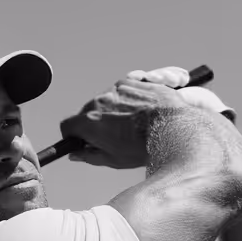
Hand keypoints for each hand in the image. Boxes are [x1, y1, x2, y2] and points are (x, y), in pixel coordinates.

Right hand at [61, 67, 234, 169]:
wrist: (173, 129)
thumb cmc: (142, 148)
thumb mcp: (112, 159)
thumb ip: (89, 155)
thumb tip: (75, 154)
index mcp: (89, 121)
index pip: (67, 126)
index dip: (73, 135)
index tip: (80, 140)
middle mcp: (99, 101)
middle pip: (87, 111)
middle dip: (94, 122)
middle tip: (110, 135)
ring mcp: (116, 89)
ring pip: (105, 99)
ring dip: (112, 109)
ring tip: (130, 124)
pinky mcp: (133, 81)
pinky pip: (122, 89)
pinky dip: (127, 98)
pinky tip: (139, 111)